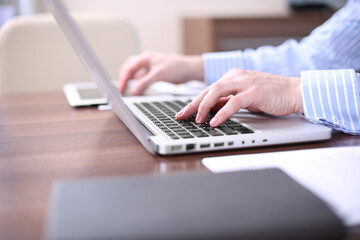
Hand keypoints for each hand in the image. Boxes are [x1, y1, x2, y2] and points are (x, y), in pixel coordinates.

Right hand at [119, 51, 203, 94]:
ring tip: (128, 90)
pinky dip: (139, 82)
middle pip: (129, 68)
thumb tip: (133, 91)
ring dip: (131, 80)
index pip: (129, 68)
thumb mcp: (159, 75)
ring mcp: (150, 66)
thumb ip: (145, 83)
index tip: (121, 90)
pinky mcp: (154, 72)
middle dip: (124, 78)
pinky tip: (139, 89)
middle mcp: (146, 60)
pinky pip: (142, 77)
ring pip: (135, 72)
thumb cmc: (177, 68)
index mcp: (145, 58)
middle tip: (122, 90)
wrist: (190, 70)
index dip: (123, 80)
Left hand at [176, 69, 302, 126]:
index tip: (183, 112)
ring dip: (204, 107)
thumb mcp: (244, 97)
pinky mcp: (254, 92)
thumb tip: (209, 111)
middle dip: (192, 104)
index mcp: (232, 76)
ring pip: (217, 92)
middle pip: (208, 90)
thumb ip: (227, 100)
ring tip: (197, 120)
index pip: (208, 90)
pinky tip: (214, 122)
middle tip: (182, 116)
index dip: (193, 102)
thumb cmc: (270, 95)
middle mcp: (236, 76)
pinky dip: (222, 113)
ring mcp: (245, 83)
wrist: (294, 91)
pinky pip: (233, 102)